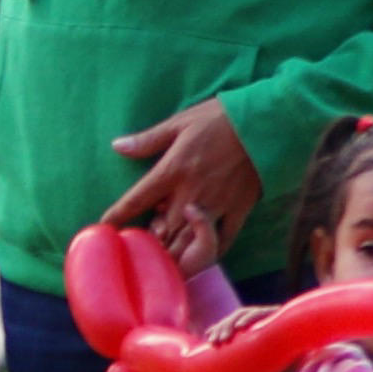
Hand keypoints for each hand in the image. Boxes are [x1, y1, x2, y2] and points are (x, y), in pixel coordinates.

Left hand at [102, 100, 261, 277]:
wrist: (267, 122)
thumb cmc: (220, 118)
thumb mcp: (179, 123)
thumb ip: (147, 140)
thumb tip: (117, 146)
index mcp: (172, 171)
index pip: (136, 200)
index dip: (117, 215)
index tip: (104, 227)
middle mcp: (191, 194)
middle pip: (162, 230)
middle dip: (149, 240)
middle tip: (141, 241)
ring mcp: (217, 205)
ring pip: (189, 241)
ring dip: (174, 249)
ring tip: (165, 251)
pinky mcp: (240, 210)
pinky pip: (223, 241)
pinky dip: (209, 251)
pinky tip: (198, 253)